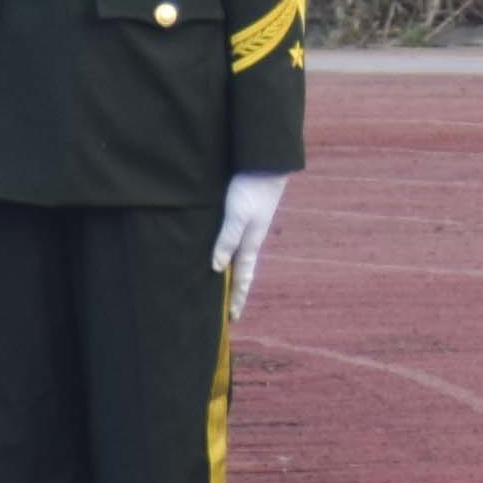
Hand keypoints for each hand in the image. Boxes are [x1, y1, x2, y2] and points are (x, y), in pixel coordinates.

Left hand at [211, 174, 290, 315]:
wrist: (266, 164)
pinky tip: (224, 253)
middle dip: (236, 291)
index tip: (233, 318)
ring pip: (239, 258)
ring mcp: (249, 228)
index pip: (242, 278)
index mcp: (250, 243)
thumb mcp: (237, 217)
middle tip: (230, 310)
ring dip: (233, 274)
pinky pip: (236, 243)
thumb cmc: (251, 190)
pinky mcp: (245, 215)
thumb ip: (226, 241)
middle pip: (243, 271)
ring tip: (224, 287)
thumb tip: (216, 269)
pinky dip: (230, 255)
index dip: (237, 298)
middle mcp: (250, 239)